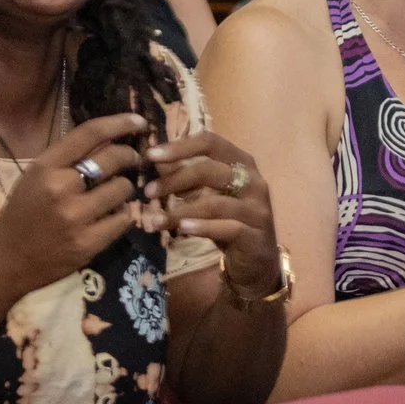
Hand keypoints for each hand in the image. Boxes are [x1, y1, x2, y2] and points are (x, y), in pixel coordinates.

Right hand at [0, 113, 149, 294]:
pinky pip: (124, 219)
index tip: (139, 122)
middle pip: (113, 158)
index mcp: (45, 166)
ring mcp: (75, 217)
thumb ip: (69, 158)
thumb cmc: (23, 213)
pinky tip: (111, 217)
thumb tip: (111, 137)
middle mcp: (60, 188)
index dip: (120, 123)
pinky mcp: (88, 244)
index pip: (90, 133)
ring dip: (124, 189)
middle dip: (130, 156)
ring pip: (123, 189)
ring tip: (114, 194)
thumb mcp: (36, 177)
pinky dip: (122, 215)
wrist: (7, 260)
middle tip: (133, 159)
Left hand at [143, 130, 280, 299]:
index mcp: (241, 163)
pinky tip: (182, 229)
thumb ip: (186, 179)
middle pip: (211, 171)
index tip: (150, 156)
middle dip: (175, 180)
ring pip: (215, 204)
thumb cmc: (229, 221)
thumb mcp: (207, 195)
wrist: (257, 260)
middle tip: (147, 192)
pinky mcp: (255, 236)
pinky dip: (203, 227)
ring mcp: (257, 209)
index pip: (211, 143)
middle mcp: (253, 181)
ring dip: (181, 211)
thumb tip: (156, 162)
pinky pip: (228, 228)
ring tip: (156, 220)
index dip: (180, 147)